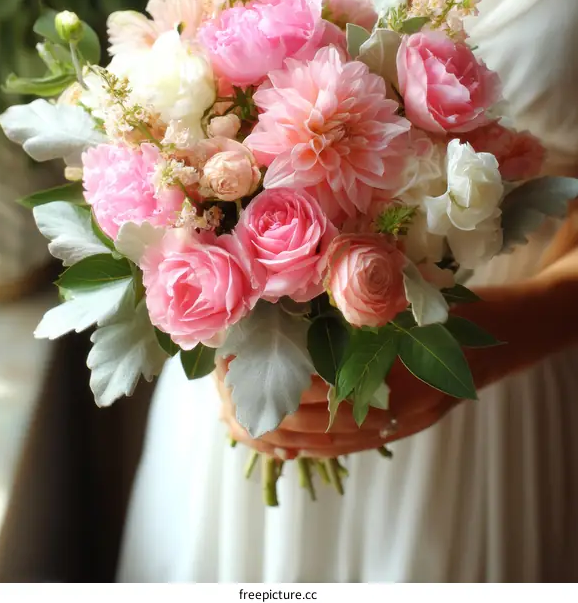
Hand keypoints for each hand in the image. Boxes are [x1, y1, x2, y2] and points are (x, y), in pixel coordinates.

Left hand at [217, 244, 577, 457]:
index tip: (231, 367)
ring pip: (330, 439)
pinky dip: (315, 446)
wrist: (510, 328)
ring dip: (281, 435)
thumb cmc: (452, 293)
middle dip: (264, 410)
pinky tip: (283, 442)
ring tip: (238, 423)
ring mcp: (406, 417)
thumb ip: (354, 300)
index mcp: (393, 358)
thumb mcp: (404, 287)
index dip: (270, 376)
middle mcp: (398, 397)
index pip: (314, 380)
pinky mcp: (409, 424)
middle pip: (315, 416)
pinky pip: (354, 445)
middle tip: (223, 398)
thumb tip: (280, 305)